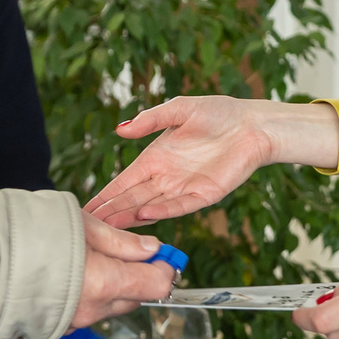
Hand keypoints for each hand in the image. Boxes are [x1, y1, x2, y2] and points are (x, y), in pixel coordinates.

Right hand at [74, 214, 174, 327]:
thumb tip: (150, 249)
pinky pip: (90, 312)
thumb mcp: (85, 226)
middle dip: (140, 275)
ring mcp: (76, 321)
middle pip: (137, 297)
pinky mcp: (63, 325)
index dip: (165, 267)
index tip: (163, 253)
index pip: (157, 284)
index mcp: (104, 283)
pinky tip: (78, 276)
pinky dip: (92, 296)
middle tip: (127, 251)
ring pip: (113, 305)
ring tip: (94, 259)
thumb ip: (122, 242)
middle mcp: (93, 308)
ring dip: (115, 286)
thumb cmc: (35, 233)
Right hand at [85, 97, 338, 227]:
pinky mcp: (205, 195)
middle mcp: (166, 177)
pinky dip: (162, 211)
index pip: (123, 181)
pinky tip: (144, 215)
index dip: (106, 194)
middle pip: (132, 199)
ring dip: (131, 217)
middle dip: (111, 213)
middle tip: (88, 228)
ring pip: (151, 207)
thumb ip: (150, 120)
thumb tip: (120, 130)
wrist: (253, 125)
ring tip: (109, 228)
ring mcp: (184, 188)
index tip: (85, 209)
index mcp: (155, 158)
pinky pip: (179, 206)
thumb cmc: (218, 113)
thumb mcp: (179, 110)